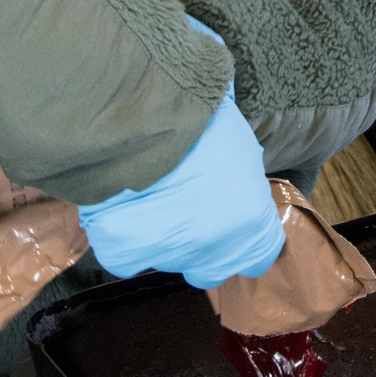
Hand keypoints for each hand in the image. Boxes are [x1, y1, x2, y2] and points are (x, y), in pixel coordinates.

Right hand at [77, 17, 284, 288]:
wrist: (149, 108)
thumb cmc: (203, 113)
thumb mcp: (238, 141)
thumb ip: (241, 172)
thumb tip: (236, 171)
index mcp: (252, 223)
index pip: (257, 256)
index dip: (239, 240)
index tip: (225, 218)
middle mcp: (215, 250)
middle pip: (209, 268)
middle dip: (197, 246)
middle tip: (181, 206)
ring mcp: (168, 256)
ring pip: (163, 258)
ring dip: (157, 236)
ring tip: (146, 191)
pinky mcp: (125, 251)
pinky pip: (123, 254)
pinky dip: (119, 233)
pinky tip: (118, 200)